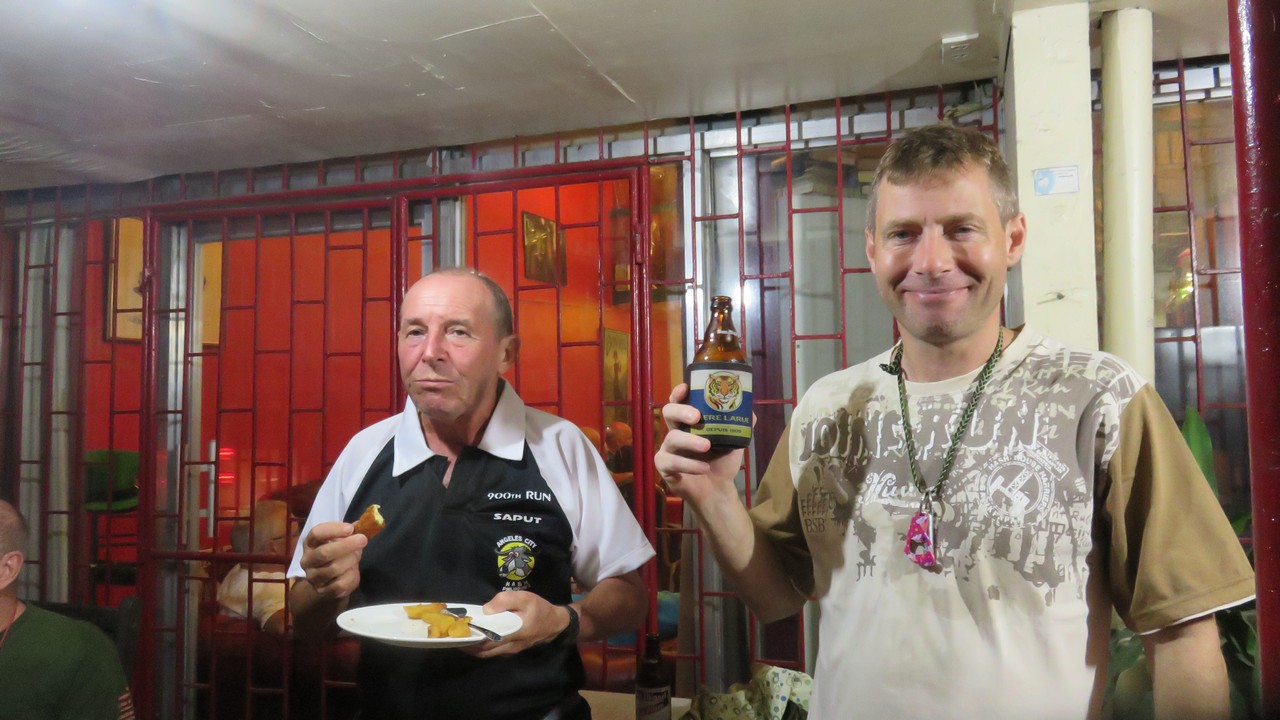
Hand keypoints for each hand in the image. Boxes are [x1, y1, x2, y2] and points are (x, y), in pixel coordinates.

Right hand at [299, 521, 366, 599]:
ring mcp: (314, 577)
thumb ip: (349, 531)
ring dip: (350, 560)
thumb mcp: (340, 540)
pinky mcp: (323, 591)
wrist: (328, 580)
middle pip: (324, 553)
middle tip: (363, 539)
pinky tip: (353, 570)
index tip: (350, 528)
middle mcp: (307, 560)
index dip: (334, 529)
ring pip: (333, 569)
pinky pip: (340, 584)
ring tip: (357, 556)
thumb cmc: (336, 554)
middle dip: (346, 545)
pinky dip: (351, 576)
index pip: (316, 533)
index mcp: (310, 543)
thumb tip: (364, 523)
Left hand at [465, 591, 570, 658]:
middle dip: (466, 644)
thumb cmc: (540, 610)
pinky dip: (481, 647)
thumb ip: (505, 601)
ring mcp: (509, 650)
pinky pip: (492, 652)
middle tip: (453, 634)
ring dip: (472, 648)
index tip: (456, 632)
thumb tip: (487, 609)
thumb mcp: (525, 598)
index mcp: (512, 634)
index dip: (470, 638)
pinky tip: (475, 638)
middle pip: (482, 651)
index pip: (486, 641)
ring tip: (460, 637)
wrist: (555, 624)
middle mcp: (509, 646)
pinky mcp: (511, 649)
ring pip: (486, 653)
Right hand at [654, 383, 744, 504]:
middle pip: (668, 412)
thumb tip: (751, 411)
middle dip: (681, 411)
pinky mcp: (664, 466)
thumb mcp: (734, 441)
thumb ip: (741, 425)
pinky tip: (703, 468)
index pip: (680, 401)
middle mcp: (676, 430)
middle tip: (697, 417)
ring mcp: (668, 448)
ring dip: (690, 442)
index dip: (679, 392)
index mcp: (689, 421)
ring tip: (707, 446)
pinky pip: (671, 462)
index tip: (686, 387)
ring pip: (672, 439)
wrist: (718, 489)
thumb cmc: (721, 460)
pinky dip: (689, 465)